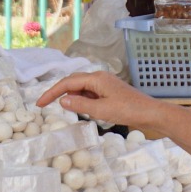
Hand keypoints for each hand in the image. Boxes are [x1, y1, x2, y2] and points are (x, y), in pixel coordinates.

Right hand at [36, 71, 156, 130]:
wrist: (151, 113)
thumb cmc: (129, 111)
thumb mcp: (102, 110)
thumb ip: (80, 105)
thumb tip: (62, 100)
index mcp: (96, 78)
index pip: (67, 83)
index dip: (52, 92)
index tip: (39, 104)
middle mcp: (99, 78)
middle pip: (73, 82)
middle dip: (58, 92)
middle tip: (44, 105)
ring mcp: (105, 84)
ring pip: (81, 88)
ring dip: (71, 97)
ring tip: (63, 109)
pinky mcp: (109, 92)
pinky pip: (90, 93)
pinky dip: (82, 100)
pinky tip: (82, 109)